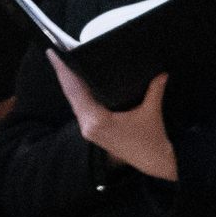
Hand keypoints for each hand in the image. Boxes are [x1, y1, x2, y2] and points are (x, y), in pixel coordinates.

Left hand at [51, 59, 177, 182]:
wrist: (156, 163)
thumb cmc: (153, 139)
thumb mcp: (152, 112)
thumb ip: (154, 89)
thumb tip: (161, 71)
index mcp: (97, 120)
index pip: (75, 91)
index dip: (64, 72)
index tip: (53, 54)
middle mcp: (88, 126)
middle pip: (71, 95)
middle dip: (63, 74)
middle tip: (55, 53)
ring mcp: (89, 130)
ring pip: (73, 101)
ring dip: (68, 84)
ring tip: (63, 63)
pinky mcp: (92, 131)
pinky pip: (79, 108)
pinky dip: (76, 94)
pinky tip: (75, 83)